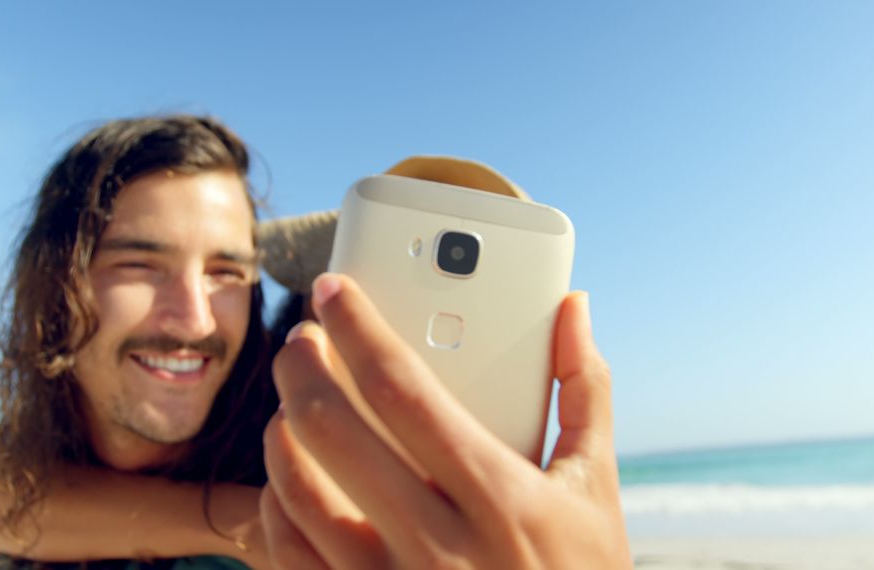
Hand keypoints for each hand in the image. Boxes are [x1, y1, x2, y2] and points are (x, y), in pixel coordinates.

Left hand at [260, 273, 631, 568]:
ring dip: (280, 430)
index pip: (403, 389)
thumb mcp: (597, 489)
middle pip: (334, 430)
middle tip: (303, 338)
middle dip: (303, 366)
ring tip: (292, 402)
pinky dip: (277, 502)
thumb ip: (584, 392)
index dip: (358, 328)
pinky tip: (291, 476)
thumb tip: (574, 310)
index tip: (334, 291)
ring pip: (297, 490)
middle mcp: (438, 546)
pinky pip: (290, 552)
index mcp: (501, 498)